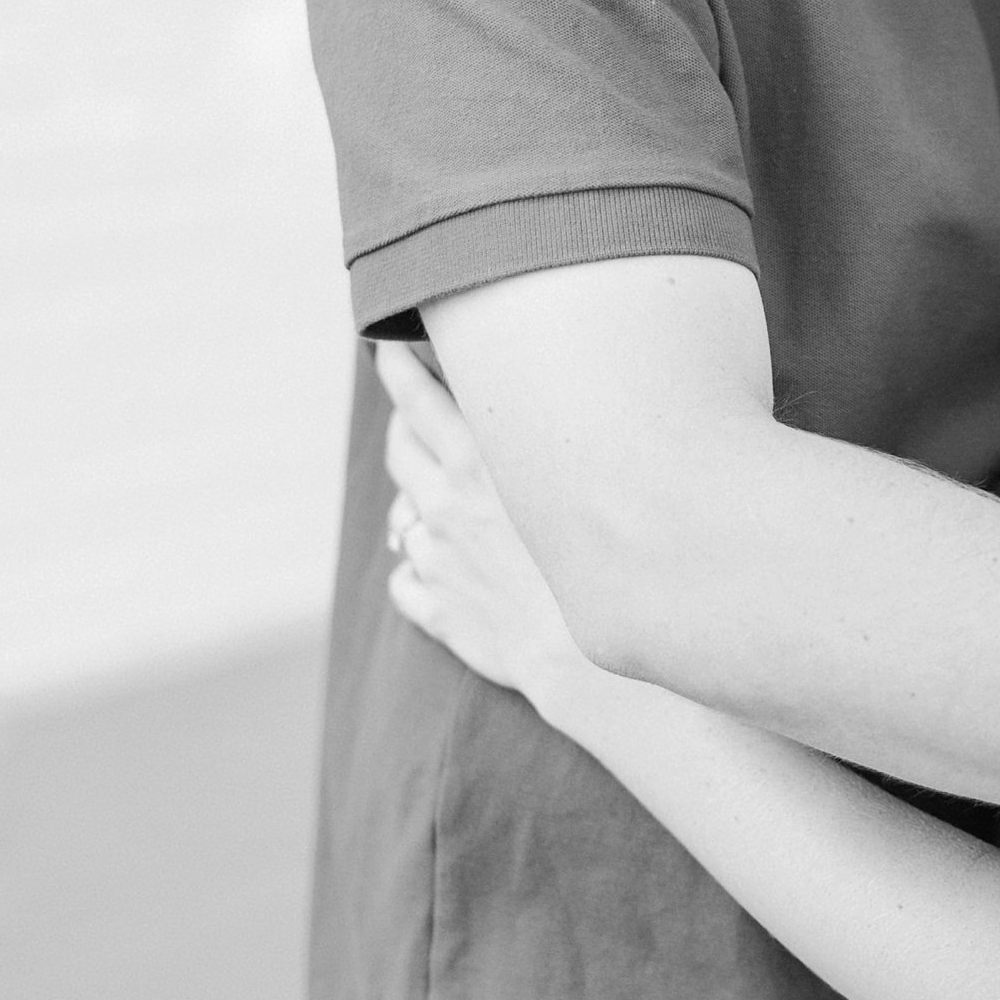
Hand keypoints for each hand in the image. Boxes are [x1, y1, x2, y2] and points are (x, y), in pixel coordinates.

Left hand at [378, 339, 585, 716]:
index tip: (386, 347)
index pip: (416, 397)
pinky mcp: (442, 610)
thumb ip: (550, 424)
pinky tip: (437, 568)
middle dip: (401, 423)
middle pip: (400, 450)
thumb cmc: (613, 549)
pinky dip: (416, 571)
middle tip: (412, 410)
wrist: (596, 652)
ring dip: (414, 502)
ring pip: (401, 518)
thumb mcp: (580, 468)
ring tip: (437, 497)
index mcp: (478, 461)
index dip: (395, 367)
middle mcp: (448, 504)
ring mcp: (440, 560)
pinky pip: (407, 582)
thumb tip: (535, 393)